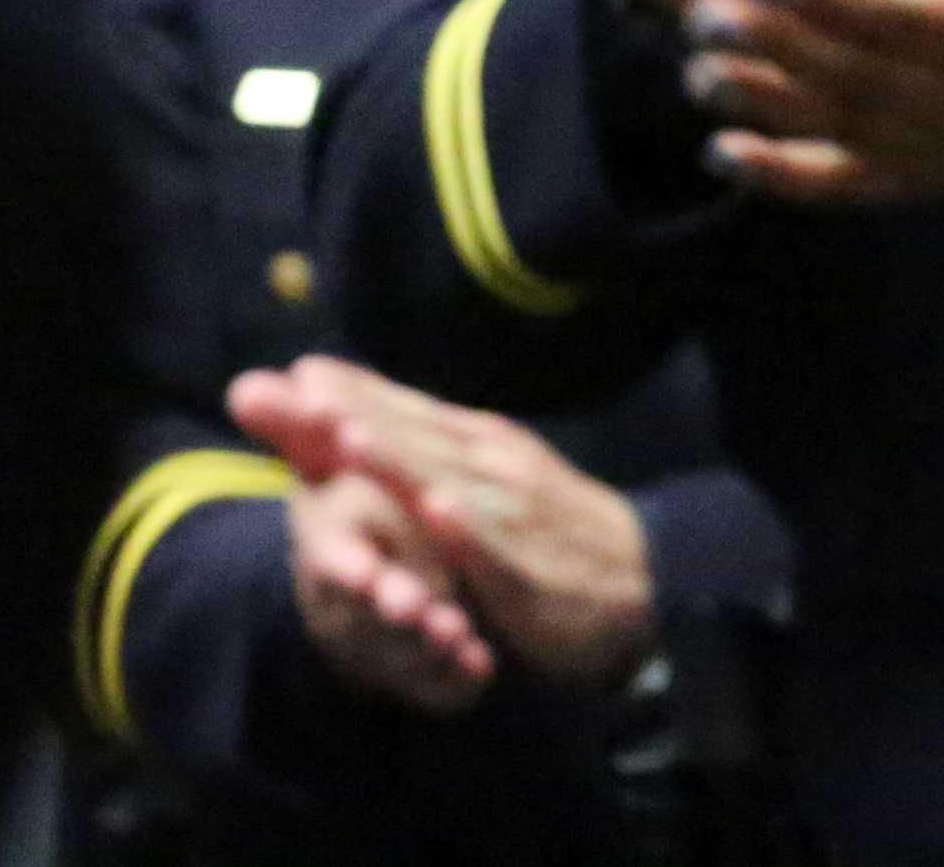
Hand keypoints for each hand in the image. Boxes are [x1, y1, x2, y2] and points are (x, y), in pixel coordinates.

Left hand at [235, 357, 655, 691]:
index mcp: (477, 443)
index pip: (407, 410)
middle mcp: (492, 464)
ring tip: (349, 438)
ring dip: (398, 459)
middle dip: (351, 413)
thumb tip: (357, 421)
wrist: (645, 574)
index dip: (353, 391)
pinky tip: (438, 510)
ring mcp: (513, 510)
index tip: (298, 369)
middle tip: (297, 391)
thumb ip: (425, 455)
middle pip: (412, 436)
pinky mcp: (530, 565)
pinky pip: (494, 545)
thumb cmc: (551, 529)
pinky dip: (466, 526)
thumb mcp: (485, 482)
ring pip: (446, 481)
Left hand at [679, 0, 943, 204]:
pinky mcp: (921, 178)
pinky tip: (723, 154)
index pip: (906, 15)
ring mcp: (939, 147)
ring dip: (767, 104)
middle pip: (858, 72)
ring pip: (841, 126)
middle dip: (777, 45)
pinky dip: (784, 178)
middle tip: (705, 13)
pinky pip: (848, 184)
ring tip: (700, 73)